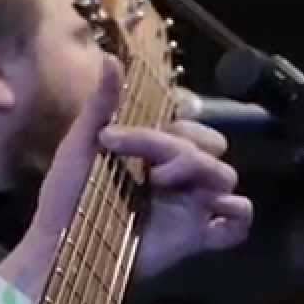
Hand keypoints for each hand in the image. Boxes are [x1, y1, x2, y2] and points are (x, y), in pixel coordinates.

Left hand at [25, 60, 252, 278]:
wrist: (62, 246)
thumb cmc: (66, 196)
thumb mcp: (80, 145)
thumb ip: (101, 104)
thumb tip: (109, 57)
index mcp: (153, 149)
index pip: (184, 123)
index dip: (162, 127)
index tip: (112, 139)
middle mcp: (177, 173)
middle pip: (212, 145)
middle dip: (183, 148)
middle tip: (149, 167)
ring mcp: (190, 204)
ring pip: (227, 175)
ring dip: (202, 173)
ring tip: (159, 185)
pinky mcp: (198, 236)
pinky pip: (240, 219)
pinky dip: (235, 214)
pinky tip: (206, 212)